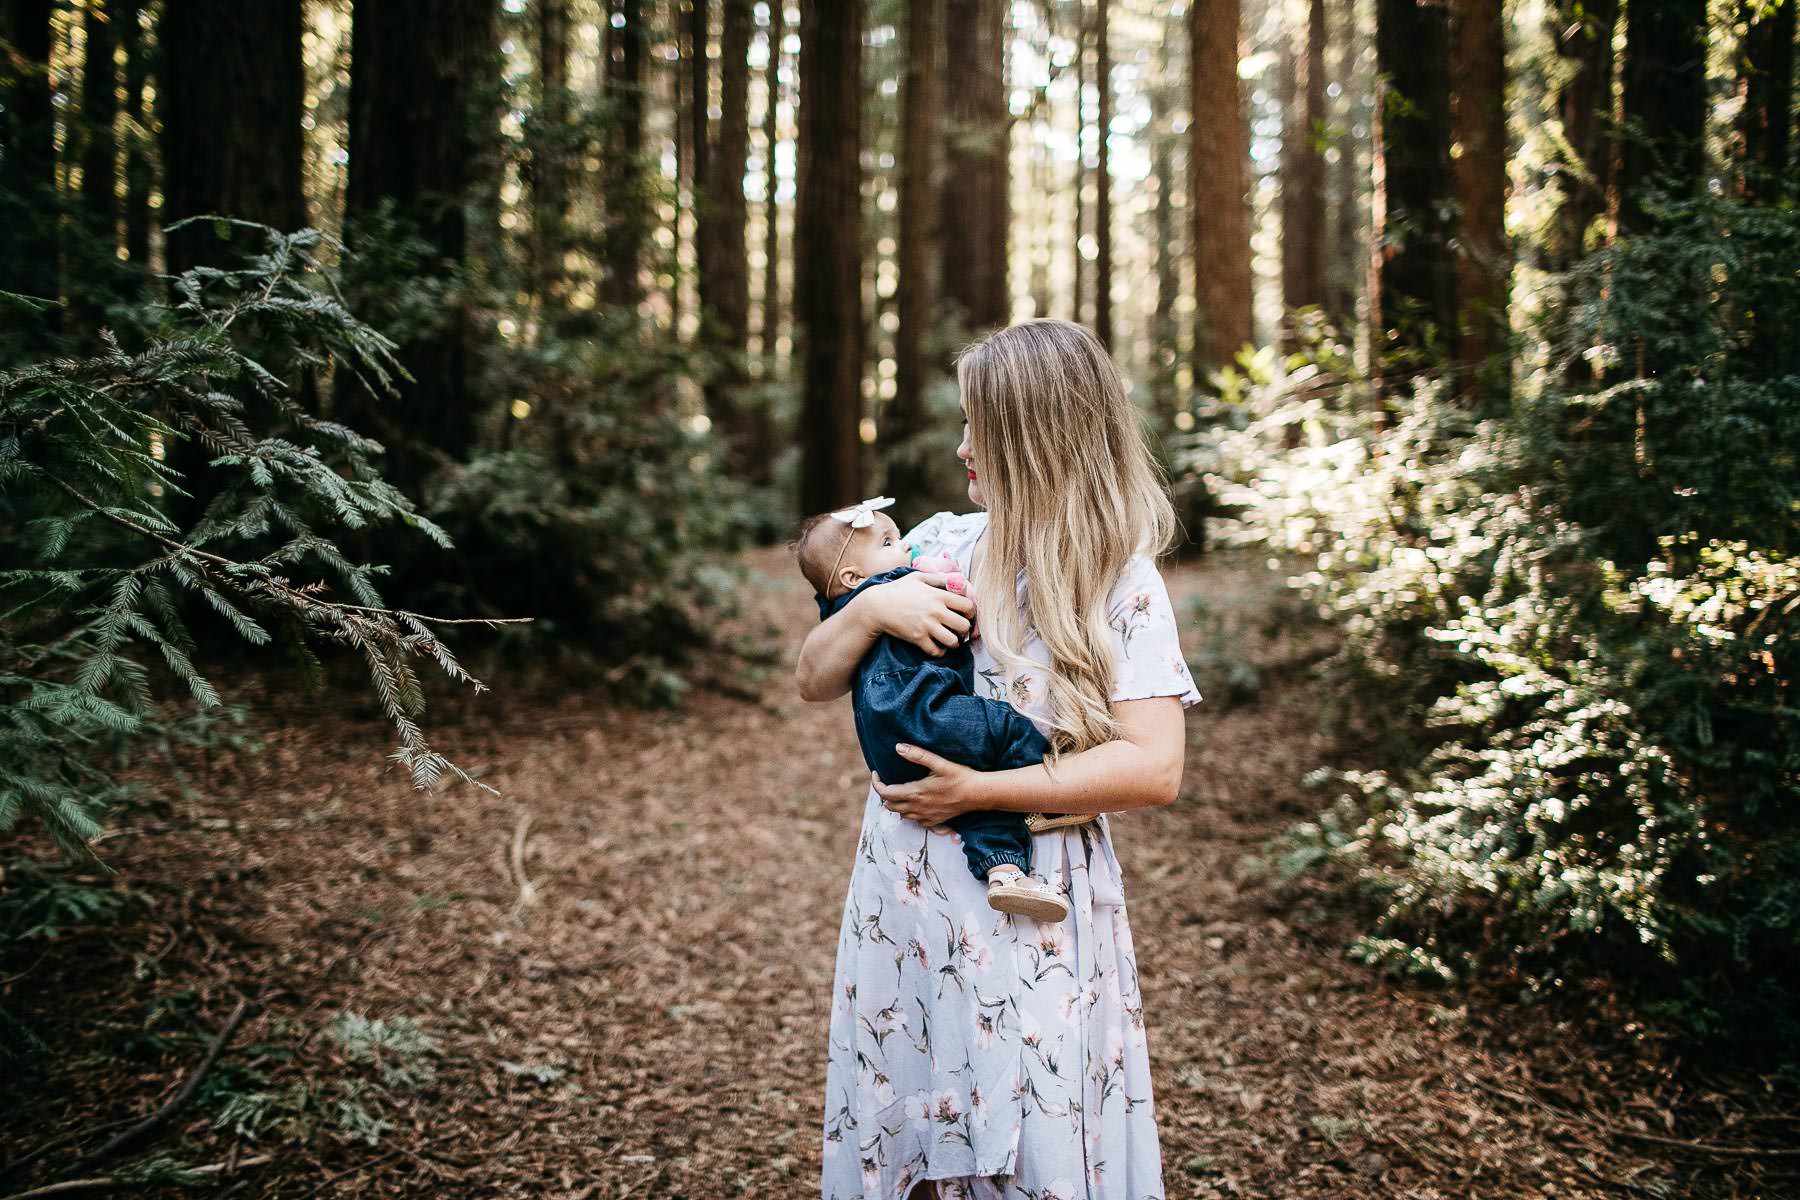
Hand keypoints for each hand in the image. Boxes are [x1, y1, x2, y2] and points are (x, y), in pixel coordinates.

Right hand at [852, 571, 976, 657]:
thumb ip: (939, 578)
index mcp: (939, 595)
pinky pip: (937, 651)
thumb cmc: (898, 590)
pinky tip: (938, 646)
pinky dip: (940, 651)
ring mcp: (927, 627)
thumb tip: (957, 579)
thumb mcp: (918, 577)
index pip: (968, 606)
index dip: (971, 612)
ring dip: (954, 642)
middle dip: (965, 629)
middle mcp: (936, 612)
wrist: (877, 606)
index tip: (966, 614)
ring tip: (950, 639)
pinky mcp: (918, 639)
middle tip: (960, 629)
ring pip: (953, 641)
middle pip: (964, 626)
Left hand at [873, 744, 982, 826]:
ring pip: (901, 815)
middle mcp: (917, 808)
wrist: (978, 794)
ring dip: (896, 804)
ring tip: (900, 790)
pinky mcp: (934, 821)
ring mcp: (925, 817)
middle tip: (887, 781)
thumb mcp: (939, 763)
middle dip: (884, 794)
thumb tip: (898, 747)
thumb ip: (917, 755)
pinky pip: (915, 821)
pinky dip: (909, 813)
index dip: (876, 783)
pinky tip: (916, 803)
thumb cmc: (960, 776)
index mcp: (915, 793)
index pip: (885, 793)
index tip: (876, 773)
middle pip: (889, 805)